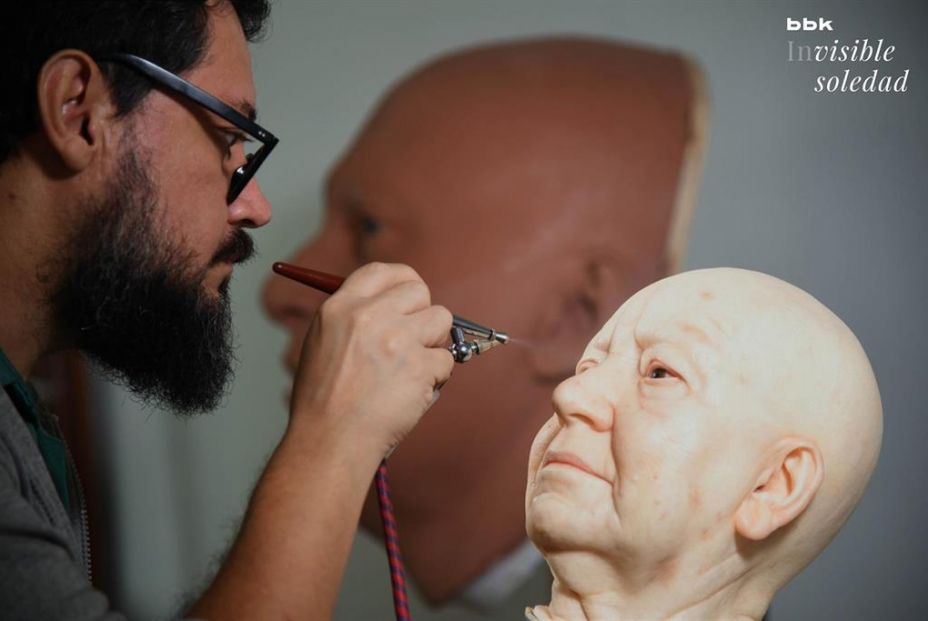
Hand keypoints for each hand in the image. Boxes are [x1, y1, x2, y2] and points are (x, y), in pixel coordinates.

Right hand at [288, 262, 453, 455]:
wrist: (330, 441)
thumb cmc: (324, 401)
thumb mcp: (322, 342)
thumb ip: (354, 318)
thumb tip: (391, 305)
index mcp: (341, 307)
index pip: (383, 271)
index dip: (404, 281)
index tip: (411, 297)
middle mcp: (370, 316)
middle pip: (419, 291)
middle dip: (424, 314)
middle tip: (414, 340)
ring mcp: (397, 340)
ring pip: (442, 320)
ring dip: (434, 343)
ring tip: (411, 368)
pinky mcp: (420, 367)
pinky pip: (447, 360)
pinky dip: (435, 377)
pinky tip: (411, 392)